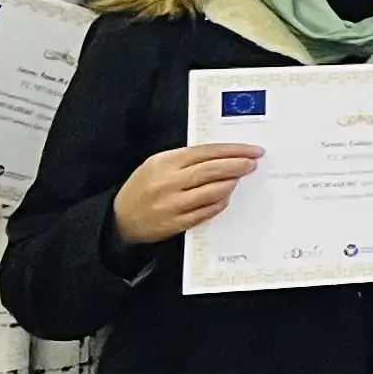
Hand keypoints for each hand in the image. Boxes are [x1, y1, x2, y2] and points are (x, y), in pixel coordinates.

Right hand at [113, 142, 258, 248]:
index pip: (207, 152)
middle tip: (252, 164)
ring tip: (238, 180)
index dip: (233, 150)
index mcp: (165, 162)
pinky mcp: (175, 223)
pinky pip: (205, 212)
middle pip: (212, 170)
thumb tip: (223, 155)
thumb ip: (186, 159)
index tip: (252, 151)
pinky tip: (225, 197)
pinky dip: (219, 203)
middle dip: (237, 166)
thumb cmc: (143, 187)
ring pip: (211, 192)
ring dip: (230, 184)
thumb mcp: (157, 164)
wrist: (120, 219)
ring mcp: (172, 204)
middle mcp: (168, 182)